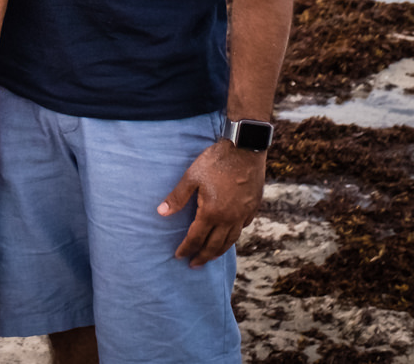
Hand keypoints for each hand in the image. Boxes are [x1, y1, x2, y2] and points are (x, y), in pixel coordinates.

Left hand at [158, 139, 265, 265]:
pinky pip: (242, 228)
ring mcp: (242, 214)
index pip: (196, 238)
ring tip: (211, 257)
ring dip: (219, 251)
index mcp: (211, 212)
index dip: (186, 248)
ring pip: (230, 240)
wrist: (245, 148)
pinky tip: (229, 236)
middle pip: (215, 245)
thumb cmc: (216, 161)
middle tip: (194, 264)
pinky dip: (233, 236)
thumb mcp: (192, 177)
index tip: (179, 256)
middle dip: (203, 256)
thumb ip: (177, 197)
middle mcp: (229, 218)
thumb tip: (161, 213)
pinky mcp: (252, 208)